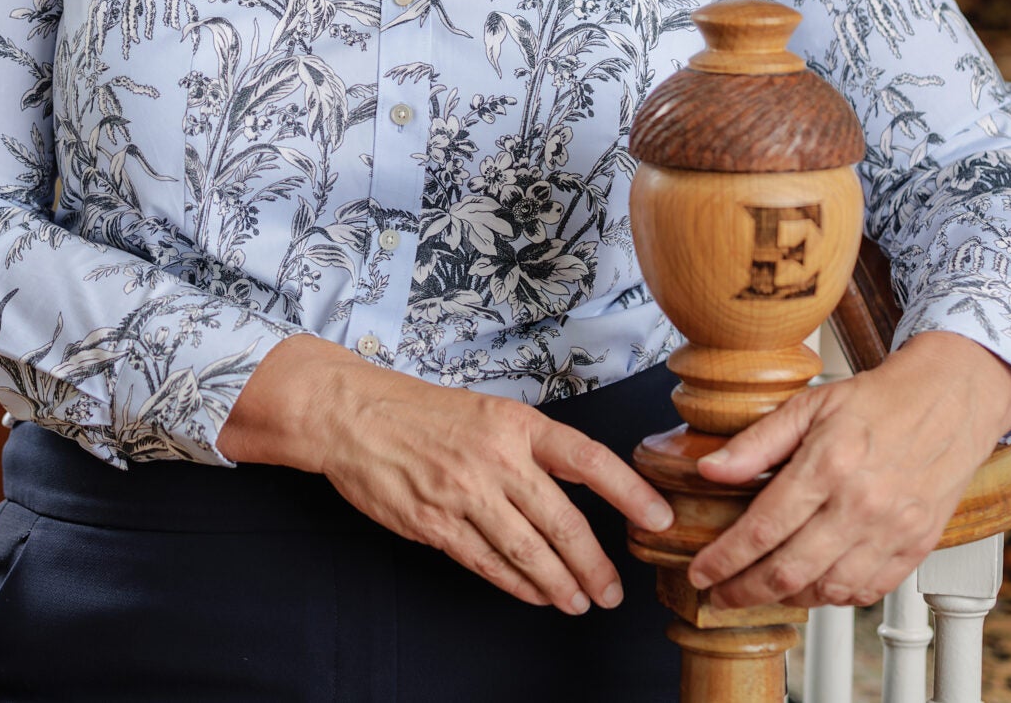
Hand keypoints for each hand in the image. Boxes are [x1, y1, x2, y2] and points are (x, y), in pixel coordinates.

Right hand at [217, 334, 675, 614]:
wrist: (351, 414)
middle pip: (562, 523)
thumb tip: (583, 485)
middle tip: (613, 592)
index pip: (588, 459)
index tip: (659, 518)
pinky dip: (517, 585)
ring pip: (528, 553)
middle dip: (595, 565)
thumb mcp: (488, 410)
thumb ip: (531, 446)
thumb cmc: (422, 412)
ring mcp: (463, 495)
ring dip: (560, 585)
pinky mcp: (434, 524)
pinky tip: (535, 595)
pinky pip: (487, 564)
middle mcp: (495, 459)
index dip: (629, 492)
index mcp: (515, 423)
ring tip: (579, 602)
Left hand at [688, 330, 1010, 609]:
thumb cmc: (879, 401)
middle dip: (744, 590)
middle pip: (790, 570)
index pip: (763, 528)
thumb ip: (757, 442)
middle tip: (719, 595)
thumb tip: (709, 469)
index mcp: (829, 464)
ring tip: (761, 590)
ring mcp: (893, 531)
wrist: (951, 401)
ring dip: (786, 599)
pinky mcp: (917, 547)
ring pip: (827, 590)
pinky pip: (867, 591)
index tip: (701, 573)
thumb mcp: (809, 404)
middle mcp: (862, 504)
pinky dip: (832, 598)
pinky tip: (811, 587)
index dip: (725, 559)